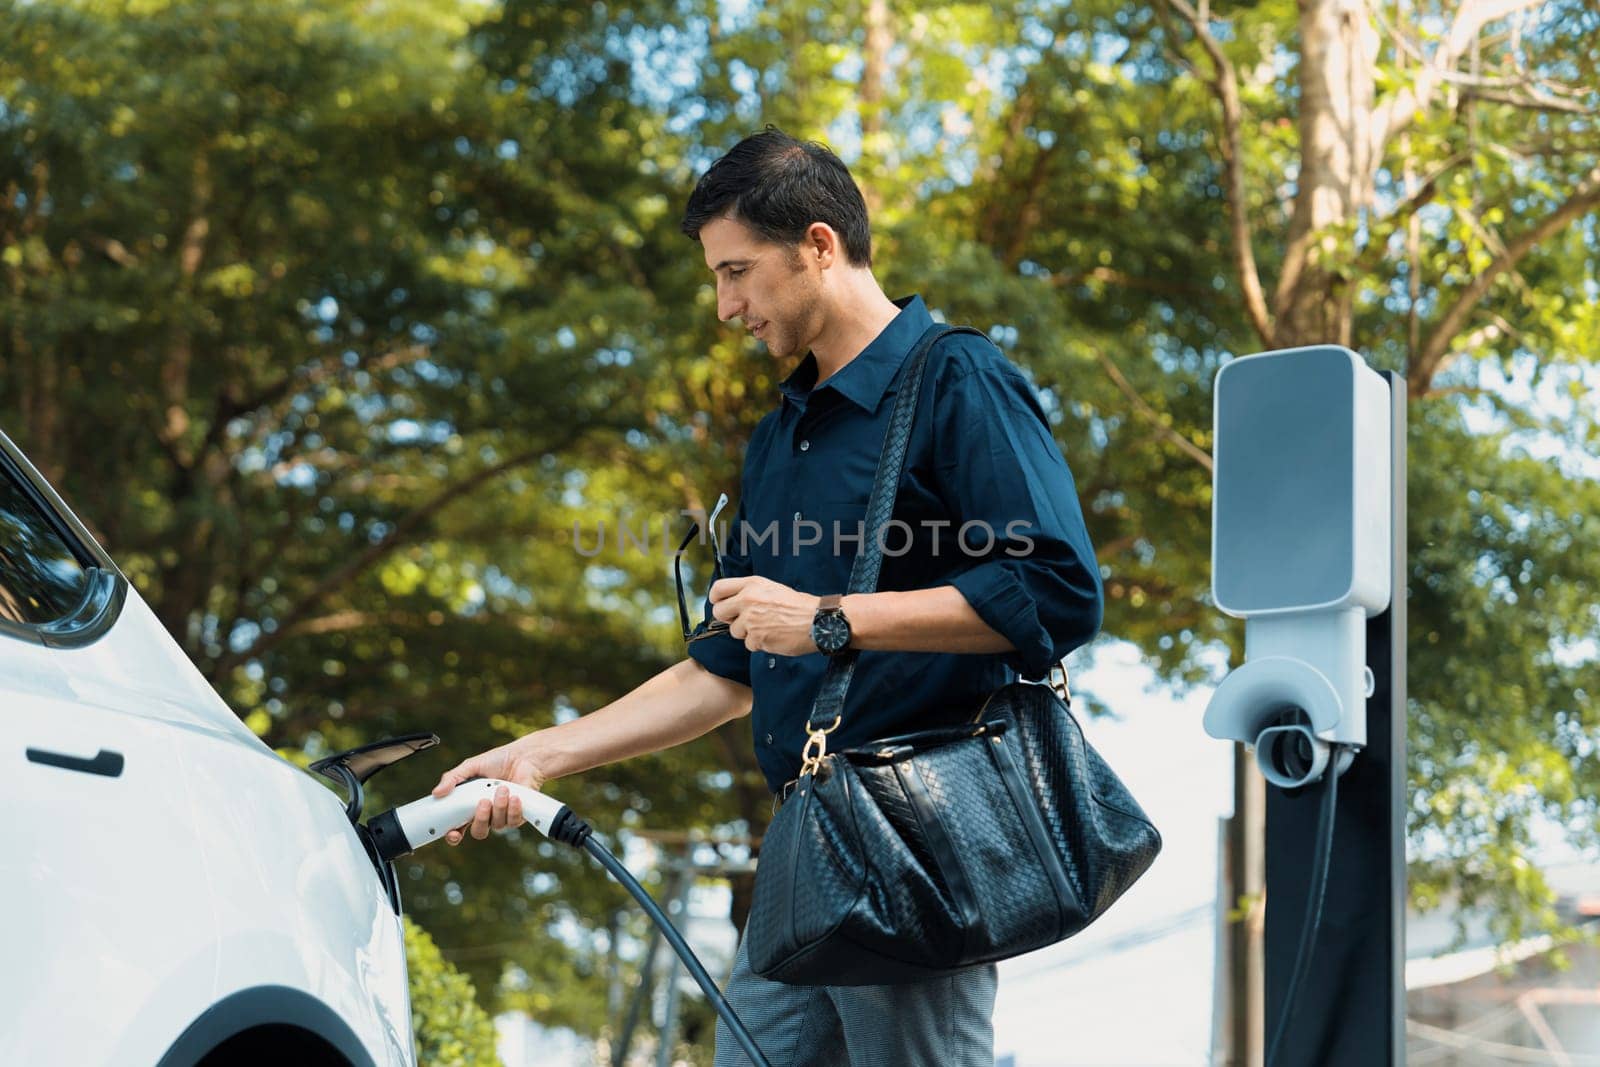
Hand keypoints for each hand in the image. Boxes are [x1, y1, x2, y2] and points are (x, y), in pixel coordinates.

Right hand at [430, 735, 551, 845]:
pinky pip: (514, 821)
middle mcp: (487, 815)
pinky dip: (513, 809)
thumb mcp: (471, 766)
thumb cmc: (498, 761)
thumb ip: (453, 779)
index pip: (459, 828)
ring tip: (502, 788)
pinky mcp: (519, 815)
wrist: (524, 756)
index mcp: (470, 807)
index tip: (453, 833)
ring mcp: (503, 816)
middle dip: (480, 819)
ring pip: (497, 825)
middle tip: (483, 802)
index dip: (454, 836)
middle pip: (478, 832)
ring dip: (499, 807)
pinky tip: (514, 796)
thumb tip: (436, 793)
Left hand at [709, 575, 820, 655]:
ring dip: (747, 633)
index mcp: (752, 584)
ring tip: (768, 627)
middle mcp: (748, 600)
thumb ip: (750, 594)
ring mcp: (751, 620)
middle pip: (719, 612)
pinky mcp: (756, 638)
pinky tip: (774, 636)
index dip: (716, 599)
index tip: (721, 605)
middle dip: (729, 619)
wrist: (818, 620)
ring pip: (734, 631)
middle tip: (744, 621)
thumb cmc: (799, 606)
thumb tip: (733, 604)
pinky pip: (749, 644)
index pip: (718, 589)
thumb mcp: (772, 589)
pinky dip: (760, 643)